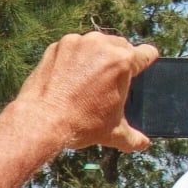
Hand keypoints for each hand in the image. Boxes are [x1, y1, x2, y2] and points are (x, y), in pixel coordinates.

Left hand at [10, 32, 157, 152]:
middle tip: (106, 81)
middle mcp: (103, 45)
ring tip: (86, 79)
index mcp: (125, 61)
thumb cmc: (80, 125)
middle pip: (120, 47)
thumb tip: (143, 144)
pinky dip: (71, 58)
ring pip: (96, 44)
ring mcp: (79, 43)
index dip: (144, 63)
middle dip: (116, 62)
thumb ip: (132, 137)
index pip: (147, 53)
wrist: (40, 121)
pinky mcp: (59, 45)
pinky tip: (67, 77)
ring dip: (94, 56)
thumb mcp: (112, 132)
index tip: (138, 69)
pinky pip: (72, 47)